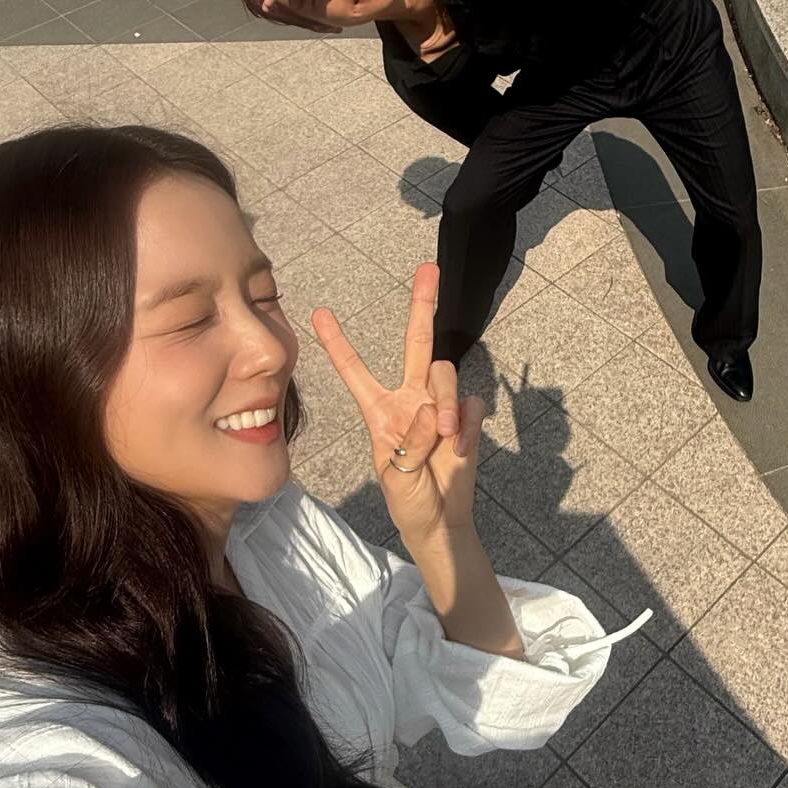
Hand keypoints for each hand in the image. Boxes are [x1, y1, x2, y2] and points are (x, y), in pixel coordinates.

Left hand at [313, 263, 486, 546]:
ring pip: (445, 375)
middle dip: (423, 305)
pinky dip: (465, 424)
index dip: (338, 344)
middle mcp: (410, 398)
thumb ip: (410, 443)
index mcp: (379, 410)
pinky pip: (470, 404)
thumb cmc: (408, 498)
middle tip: (429, 268)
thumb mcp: (395, 475)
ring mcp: (440, 406)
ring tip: (445, 438)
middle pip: (416, 343)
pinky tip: (459, 447)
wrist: (440, 519)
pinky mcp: (465, 419)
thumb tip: (431, 414)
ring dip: (444, 403)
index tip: (318, 314)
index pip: (355, 371)